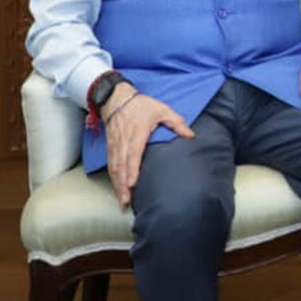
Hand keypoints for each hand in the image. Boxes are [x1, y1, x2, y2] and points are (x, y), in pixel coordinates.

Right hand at [103, 89, 192, 208]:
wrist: (118, 99)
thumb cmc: (141, 105)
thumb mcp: (162, 109)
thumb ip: (177, 122)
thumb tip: (190, 134)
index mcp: (137, 133)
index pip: (133, 154)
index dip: (132, 170)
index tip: (132, 184)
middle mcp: (124, 141)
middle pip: (122, 166)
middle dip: (123, 185)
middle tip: (126, 201)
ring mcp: (115, 145)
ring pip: (115, 168)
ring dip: (118, 185)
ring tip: (122, 200)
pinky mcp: (110, 147)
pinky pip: (111, 165)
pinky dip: (113, 178)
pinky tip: (117, 188)